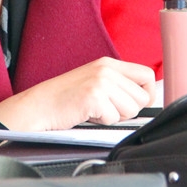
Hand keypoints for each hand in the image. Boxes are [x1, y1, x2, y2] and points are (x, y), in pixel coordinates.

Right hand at [0, 58, 155, 131]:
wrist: (39, 106)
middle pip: (142, 97)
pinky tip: (87, 114)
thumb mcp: (95, 81)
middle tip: (107, 109)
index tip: (137, 104)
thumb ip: (118, 85)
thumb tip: (146, 98)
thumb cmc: (66, 98)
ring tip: (95, 110)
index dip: (147, 94)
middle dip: (128, 110)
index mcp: (109, 63)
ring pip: (131, 110)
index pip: (147, 75)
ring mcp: (101, 82)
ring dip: (115, 117)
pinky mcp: (94, 97)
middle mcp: (107, 69)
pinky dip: (102, 122)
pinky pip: (113, 118)